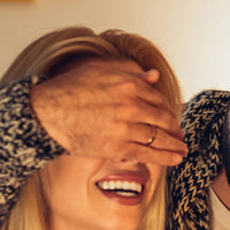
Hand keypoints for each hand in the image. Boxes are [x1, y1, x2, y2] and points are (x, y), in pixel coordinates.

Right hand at [30, 58, 188, 164]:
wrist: (48, 112)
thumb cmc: (70, 89)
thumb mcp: (100, 70)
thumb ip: (129, 71)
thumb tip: (153, 76)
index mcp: (129, 84)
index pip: (158, 98)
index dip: (168, 110)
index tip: (172, 117)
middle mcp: (131, 105)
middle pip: (163, 118)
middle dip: (175, 129)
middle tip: (180, 135)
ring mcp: (126, 127)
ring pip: (159, 138)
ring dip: (175, 145)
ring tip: (182, 150)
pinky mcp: (118, 147)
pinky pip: (148, 154)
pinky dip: (165, 157)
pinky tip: (175, 159)